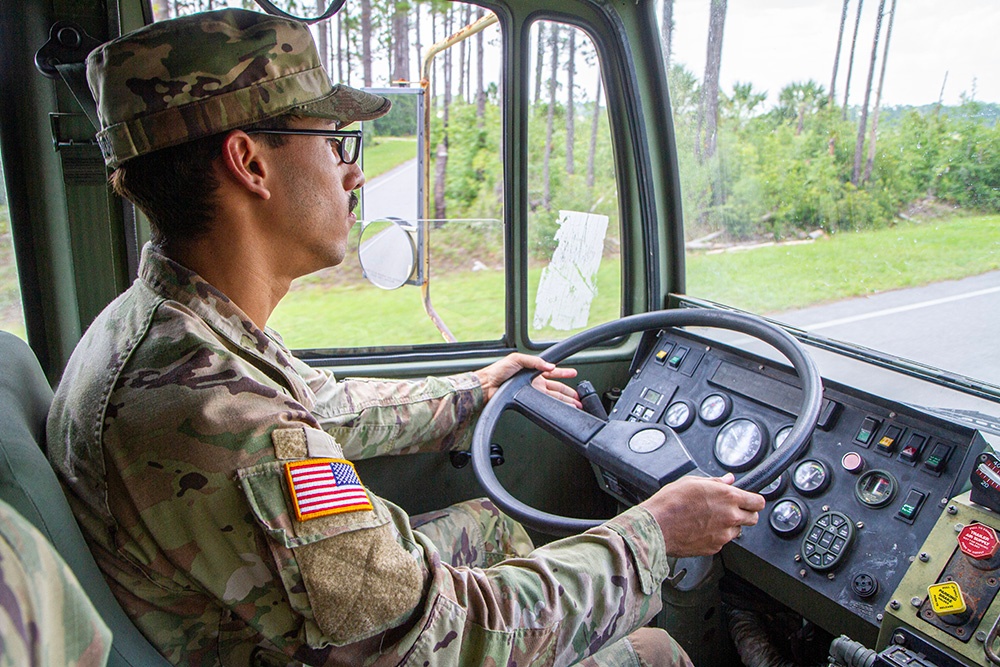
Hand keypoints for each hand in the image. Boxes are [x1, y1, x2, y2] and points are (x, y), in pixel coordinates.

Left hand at [475, 353, 580, 407]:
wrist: (487, 384)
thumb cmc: (498, 370)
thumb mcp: (517, 358)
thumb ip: (535, 361)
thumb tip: (550, 366)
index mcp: (533, 371)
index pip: (552, 372)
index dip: (564, 373)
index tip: (574, 373)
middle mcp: (534, 383)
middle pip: (556, 388)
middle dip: (569, 392)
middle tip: (579, 397)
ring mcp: (532, 393)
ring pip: (553, 398)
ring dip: (565, 401)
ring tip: (576, 405)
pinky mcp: (528, 401)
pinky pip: (544, 404)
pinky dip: (553, 406)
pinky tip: (560, 409)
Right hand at [639, 473, 764, 557]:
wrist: (656, 526)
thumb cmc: (670, 503)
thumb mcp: (692, 481)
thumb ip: (716, 481)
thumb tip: (727, 480)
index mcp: (728, 497)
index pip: (758, 502)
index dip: (754, 501)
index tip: (750, 501)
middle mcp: (730, 517)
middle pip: (753, 518)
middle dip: (745, 513)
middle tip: (731, 510)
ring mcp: (723, 535)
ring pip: (737, 531)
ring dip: (730, 526)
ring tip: (710, 519)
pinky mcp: (714, 548)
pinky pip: (722, 541)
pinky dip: (716, 536)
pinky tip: (701, 529)